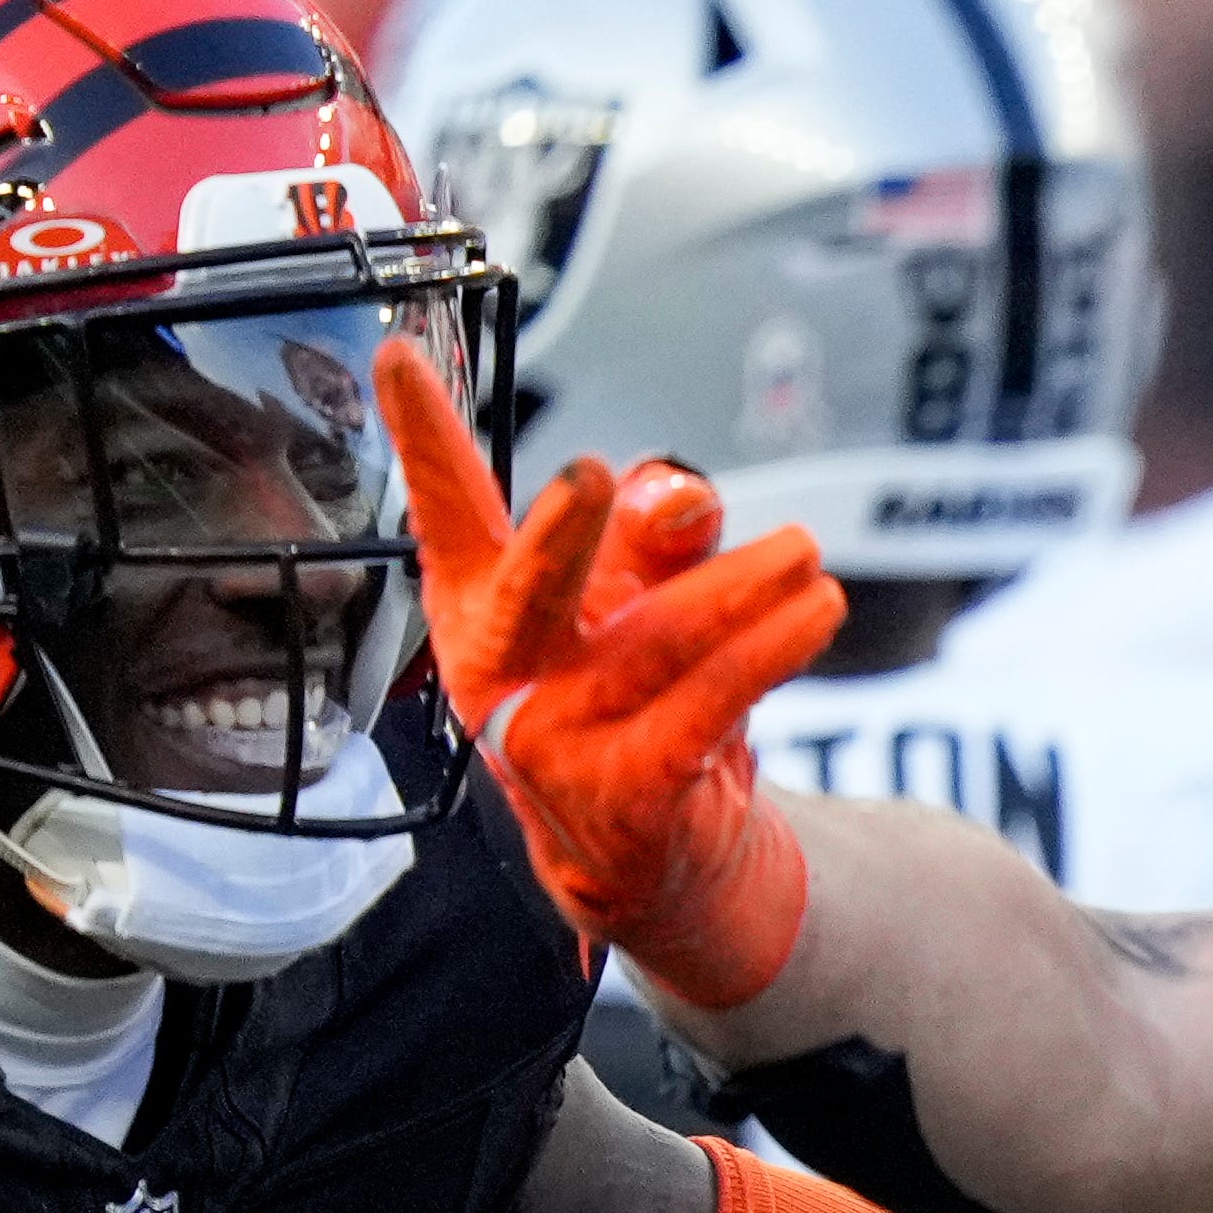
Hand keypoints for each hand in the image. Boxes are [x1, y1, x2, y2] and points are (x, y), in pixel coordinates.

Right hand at [385, 335, 839, 1007]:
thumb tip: (680, 490)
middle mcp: (504, 672)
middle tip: (587, 476)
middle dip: (558, 537)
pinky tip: (816, 609)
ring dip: (742, 589)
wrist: (656, 857)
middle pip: (525, 590)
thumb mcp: (636, 599)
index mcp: (482, 608)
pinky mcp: (627, 790)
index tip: (397, 355)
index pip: (450, 513)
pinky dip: (771, 647)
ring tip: (804, 552)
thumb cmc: (633, 699)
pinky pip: (710, 700)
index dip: (423, 438)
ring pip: (658, 638)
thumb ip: (655, 536)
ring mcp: (556, 741)